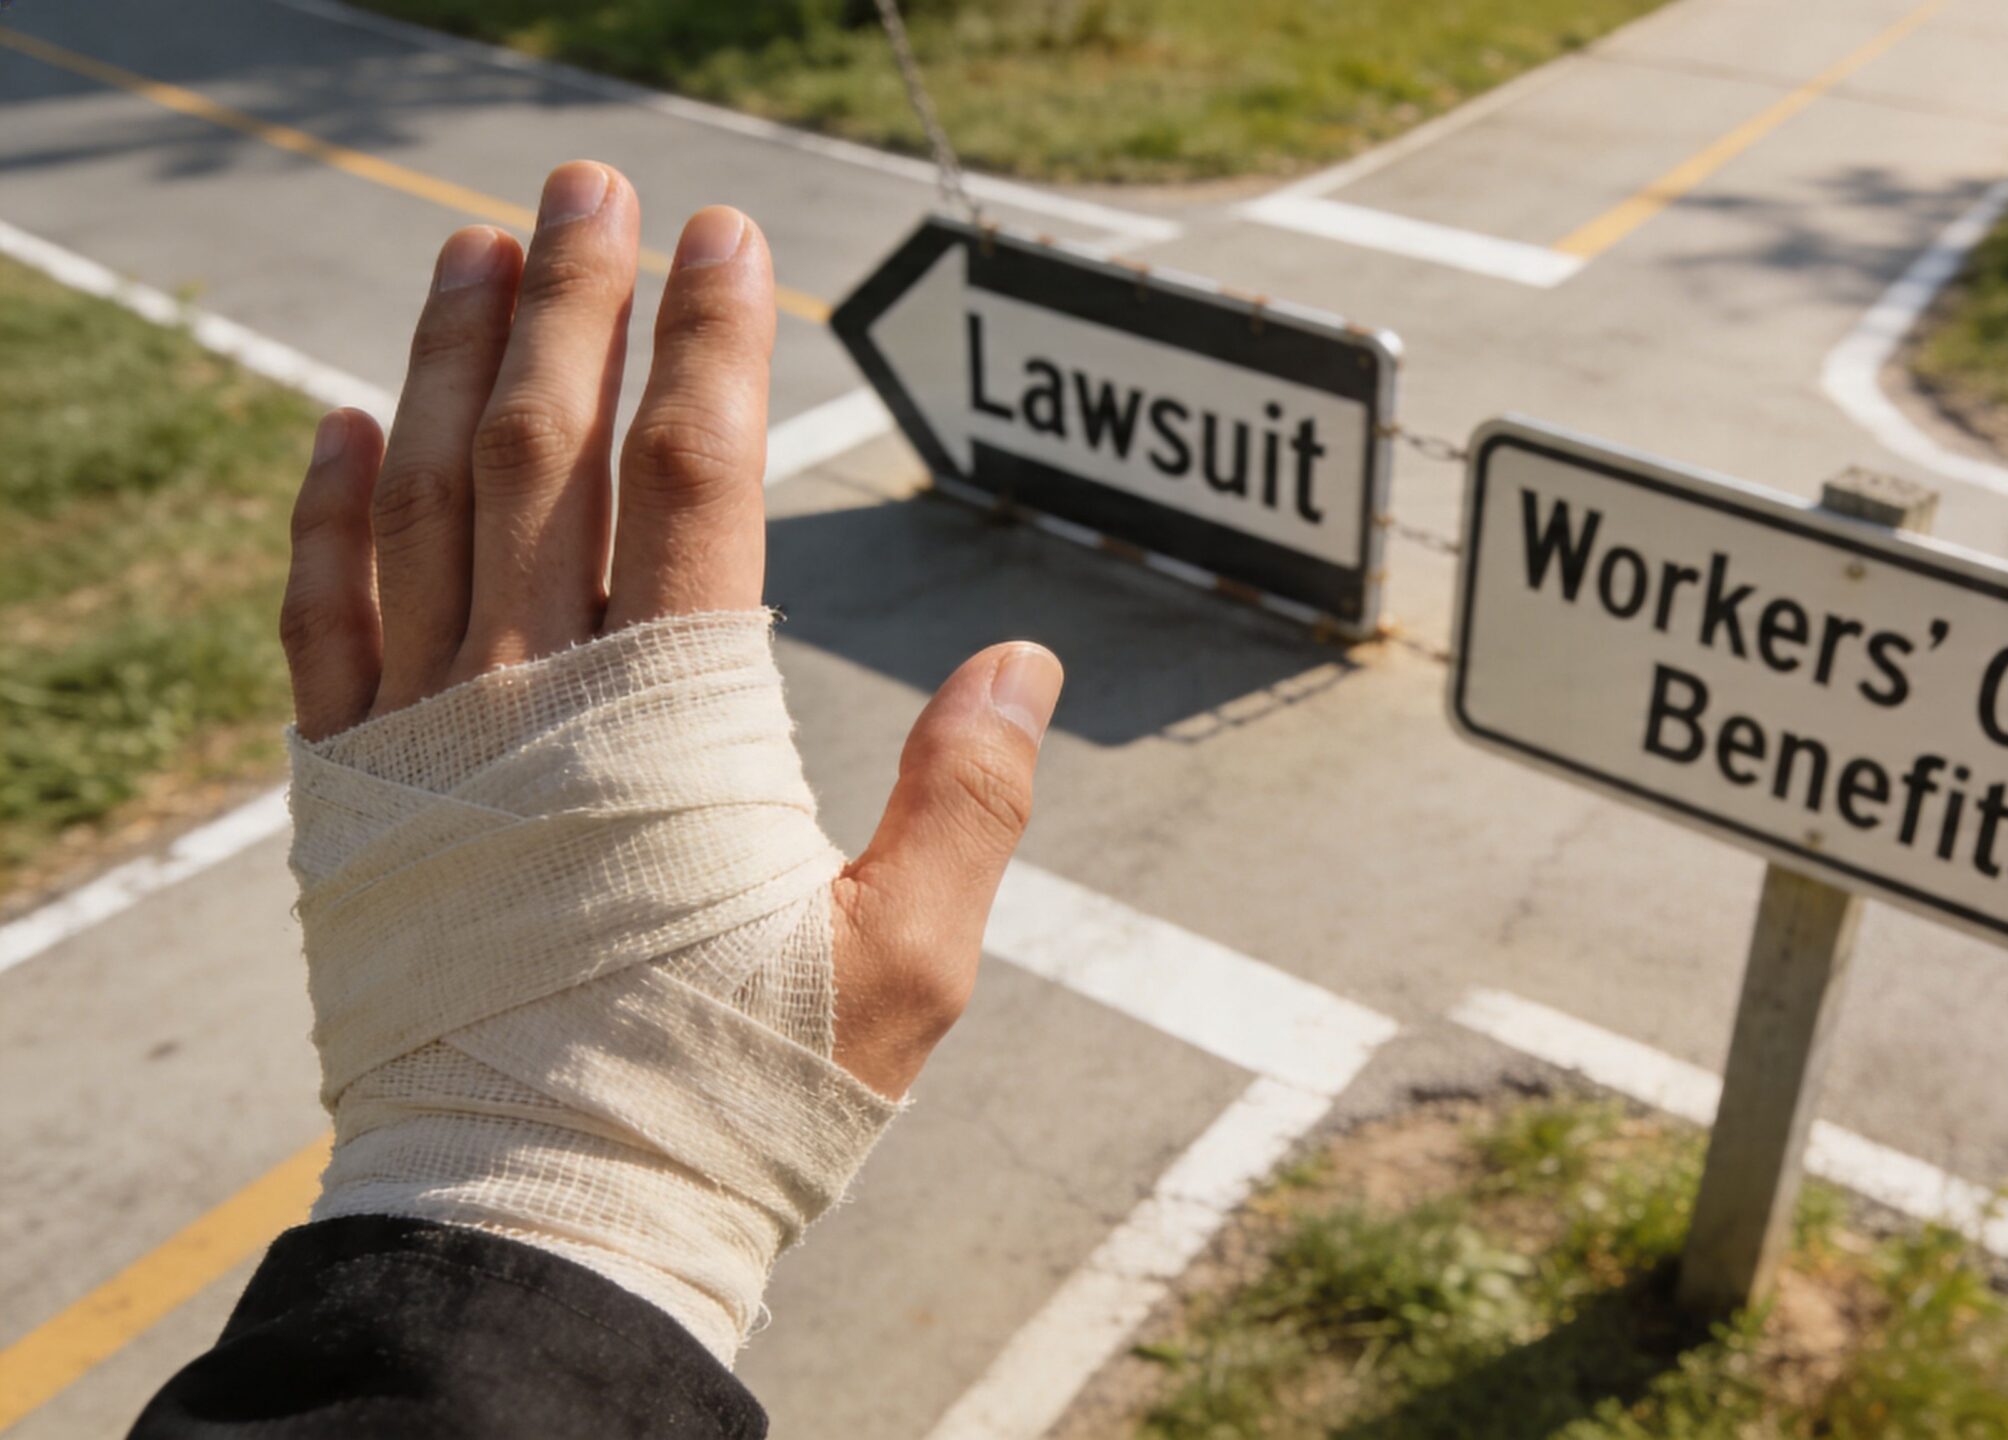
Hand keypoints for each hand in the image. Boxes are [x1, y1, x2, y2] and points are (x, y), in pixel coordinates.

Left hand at [276, 160, 1058, 1096]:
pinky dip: (324, 516)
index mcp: (673, 719)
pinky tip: (340, 425)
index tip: (725, 236)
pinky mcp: (348, 799)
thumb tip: (1020, 660)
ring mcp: (423, 738)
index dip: (713, 346)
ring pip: (423, 504)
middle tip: (594, 183)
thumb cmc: (742, 1093)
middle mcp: (529, 696)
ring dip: (446, 362)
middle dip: (574, 302)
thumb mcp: (904, 963)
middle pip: (547, 451)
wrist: (548, 1216)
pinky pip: (320, 625)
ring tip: (474, 246)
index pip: (693, 478)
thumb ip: (966, 801)